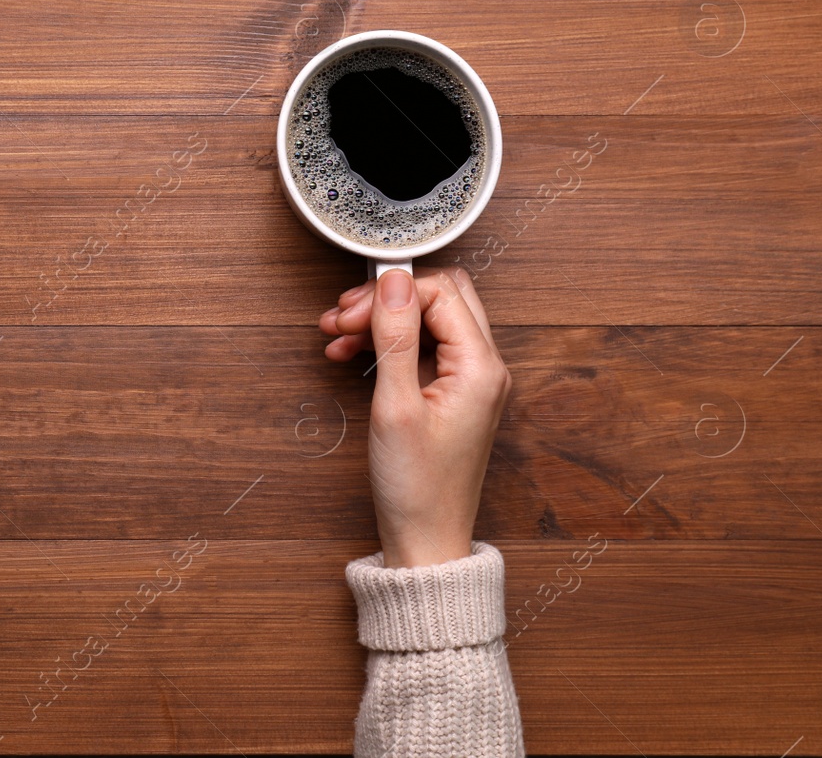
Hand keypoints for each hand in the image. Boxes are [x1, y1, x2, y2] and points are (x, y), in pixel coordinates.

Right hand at [319, 267, 510, 567]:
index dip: (390, 294)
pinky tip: (350, 354)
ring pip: (428, 320)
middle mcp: (484, 367)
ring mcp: (470, 380)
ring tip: (337, 334)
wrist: (425, 540)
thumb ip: (395, 339)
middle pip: (440, 297)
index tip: (350, 312)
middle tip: (343, 316)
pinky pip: (423, 348)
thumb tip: (392, 281)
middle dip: (387, 299)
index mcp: (480, 367)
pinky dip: (387, 344)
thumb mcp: (395, 407)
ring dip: (382, 320)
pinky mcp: (453, 392)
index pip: (440, 293)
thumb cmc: (415, 486)